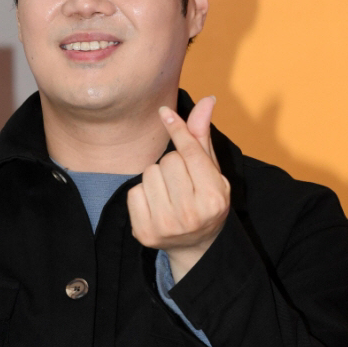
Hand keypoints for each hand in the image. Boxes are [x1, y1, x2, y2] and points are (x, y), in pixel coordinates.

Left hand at [127, 96, 229, 283]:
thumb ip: (204, 137)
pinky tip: (155, 205)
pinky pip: (134, 192)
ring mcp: (166, 225)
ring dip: (157, 177)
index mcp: (213, 198)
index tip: (164, 113)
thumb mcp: (212, 172)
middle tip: (182, 181)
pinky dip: (142, 194)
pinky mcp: (144, 232)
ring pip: (149, 174)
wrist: (195, 246)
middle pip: (168, 161)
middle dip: (173, 164)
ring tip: (169, 193)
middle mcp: (191, 214)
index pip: (191, 153)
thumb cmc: (205, 202)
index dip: (178, 130)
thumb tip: (207, 100)